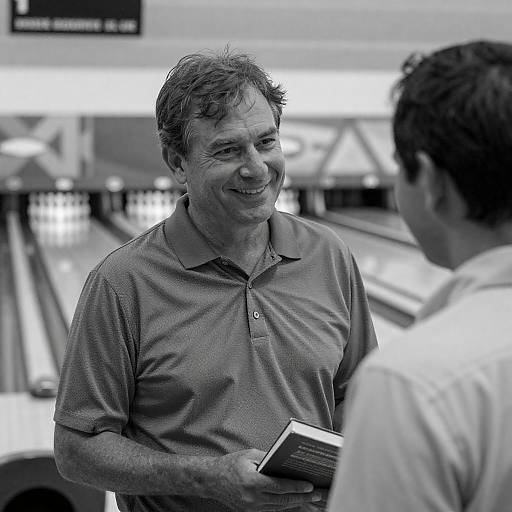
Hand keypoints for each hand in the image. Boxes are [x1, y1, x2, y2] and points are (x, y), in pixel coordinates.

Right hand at [202, 449, 323, 510]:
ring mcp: (252, 508)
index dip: (297, 487)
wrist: (212, 480)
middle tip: (317, 494)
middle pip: (283, 500)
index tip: (310, 486)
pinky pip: (272, 510)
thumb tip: (286, 462)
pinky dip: (285, 506)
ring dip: (296, 504)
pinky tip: (295, 502)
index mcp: (252, 482)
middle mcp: (253, 498)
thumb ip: (269, 459)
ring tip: (311, 499)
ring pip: (280, 507)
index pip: (280, 487)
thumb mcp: (250, 455)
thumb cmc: (231, 464)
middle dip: (302, 497)